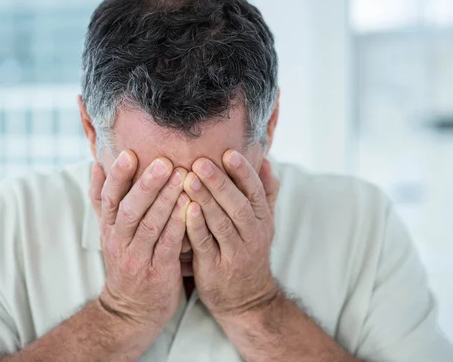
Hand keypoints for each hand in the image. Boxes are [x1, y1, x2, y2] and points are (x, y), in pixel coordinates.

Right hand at [89, 150, 189, 335]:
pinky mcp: (157, 272)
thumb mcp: (110, 232)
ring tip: (182, 176)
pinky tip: (190, 206)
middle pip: (128, 209)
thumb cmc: (126, 262)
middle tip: (163, 161)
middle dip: (146, 184)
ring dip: (166, 199)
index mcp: (108, 228)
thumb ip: (105, 201)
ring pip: (149, 225)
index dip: (118, 176)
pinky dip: (178, 225)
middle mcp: (119, 241)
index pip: (107, 198)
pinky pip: (167, 245)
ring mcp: (137, 258)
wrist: (130, 311)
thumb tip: (98, 164)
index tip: (129, 152)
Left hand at [183, 150, 280, 320]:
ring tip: (187, 179)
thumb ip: (265, 193)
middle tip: (200, 162)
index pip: (256, 192)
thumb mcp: (264, 224)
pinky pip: (206, 245)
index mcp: (262, 219)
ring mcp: (235, 253)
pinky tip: (186, 210)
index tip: (228, 152)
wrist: (247, 300)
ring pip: (221, 223)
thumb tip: (266, 161)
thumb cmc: (249, 252)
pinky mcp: (216, 268)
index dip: (243, 172)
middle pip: (238, 205)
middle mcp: (252, 235)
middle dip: (219, 183)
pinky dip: (196, 227)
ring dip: (205, 200)